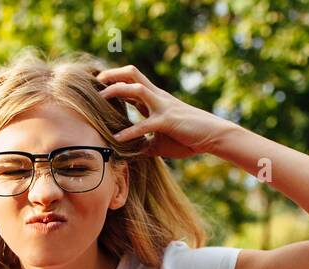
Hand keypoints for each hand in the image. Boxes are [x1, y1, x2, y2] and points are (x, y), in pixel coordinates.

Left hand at [95, 64, 236, 158]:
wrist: (213, 135)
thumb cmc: (188, 138)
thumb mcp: (160, 142)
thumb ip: (144, 143)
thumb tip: (128, 154)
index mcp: (155, 99)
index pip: (131, 83)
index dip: (114, 81)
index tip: (97, 85)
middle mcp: (157, 97)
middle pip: (131, 74)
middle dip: (112, 74)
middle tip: (95, 81)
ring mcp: (162, 107)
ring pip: (136, 89)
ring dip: (116, 91)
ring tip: (100, 99)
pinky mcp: (167, 121)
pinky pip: (145, 124)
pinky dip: (130, 132)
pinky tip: (117, 138)